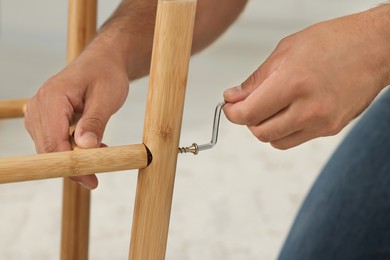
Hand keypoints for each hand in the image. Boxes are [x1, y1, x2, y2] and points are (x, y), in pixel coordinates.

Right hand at [24, 48, 128, 188]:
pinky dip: (71, 149)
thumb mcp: (107, 97)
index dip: (70, 164)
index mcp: (52, 97)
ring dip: (73, 157)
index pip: (53, 141)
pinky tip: (91, 146)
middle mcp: (39, 105)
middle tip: (97, 176)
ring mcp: (39, 112)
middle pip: (48, 148)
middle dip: (72, 165)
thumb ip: (95, 122)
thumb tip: (84, 147)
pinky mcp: (46, 118)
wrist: (103, 62)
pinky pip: (53, 141)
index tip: (90, 179)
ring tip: (100, 152)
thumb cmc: (106, 73)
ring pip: (50, 147)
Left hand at [223, 6, 389, 149]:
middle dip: (248, 120)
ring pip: (276, 141)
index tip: (230, 107)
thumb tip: (234, 97)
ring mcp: (322, 123)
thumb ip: (256, 80)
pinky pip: (296, 139)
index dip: (233, 113)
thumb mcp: (285, 51)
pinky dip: (285, 130)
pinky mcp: (330, 130)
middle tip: (249, 105)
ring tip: (272, 107)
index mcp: (293, 84)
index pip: (249, 114)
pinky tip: (290, 111)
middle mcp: (308, 109)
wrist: (375, 49)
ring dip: (266, 128)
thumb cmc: (334, 42)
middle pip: (260, 133)